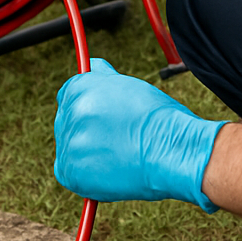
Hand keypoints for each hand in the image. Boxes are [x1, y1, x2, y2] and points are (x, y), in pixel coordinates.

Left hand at [54, 58, 224, 210]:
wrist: (172, 151)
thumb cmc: (159, 118)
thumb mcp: (130, 86)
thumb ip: (104, 78)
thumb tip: (93, 66)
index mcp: (80, 88)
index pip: (69, 94)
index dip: (87, 106)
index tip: (102, 118)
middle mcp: (70, 113)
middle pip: (68, 121)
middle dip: (88, 129)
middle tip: (117, 138)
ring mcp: (68, 144)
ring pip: (72, 148)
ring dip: (89, 152)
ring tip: (120, 154)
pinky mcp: (70, 172)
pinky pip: (71, 172)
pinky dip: (87, 174)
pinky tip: (112, 169)